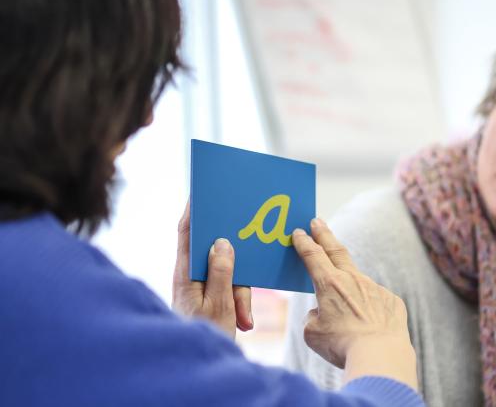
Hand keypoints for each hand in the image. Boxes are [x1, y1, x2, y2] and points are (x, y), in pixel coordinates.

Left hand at [172, 200, 252, 338]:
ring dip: (239, 293)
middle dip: (235, 263)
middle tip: (245, 262)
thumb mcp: (219, 303)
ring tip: (243, 317)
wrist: (197, 366)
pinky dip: (238, 302)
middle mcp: (191, 277)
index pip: (187, 234)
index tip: (201, 192)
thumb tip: (222, 242)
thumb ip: (222, 270)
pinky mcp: (210, 298)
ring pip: (227, 273)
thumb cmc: (205, 335)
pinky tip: (244, 320)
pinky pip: (229, 288)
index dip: (193, 211)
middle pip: (215, 254)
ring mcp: (200, 287)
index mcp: (186, 274)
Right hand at [292, 218, 416, 388]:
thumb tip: (322, 312)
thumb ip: (314, 317)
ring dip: (350, 289)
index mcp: (329, 284)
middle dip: (324, 234)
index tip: (299, 232)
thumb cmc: (342, 346)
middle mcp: (353, 280)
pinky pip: (376, 301)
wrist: (380, 355)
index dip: (304, 242)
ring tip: (347, 310)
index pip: (312, 255)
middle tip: (318, 222)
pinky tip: (369, 327)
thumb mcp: (312, 333)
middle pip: (336, 250)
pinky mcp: (392, 300)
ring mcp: (375, 288)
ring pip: (358, 282)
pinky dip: (369, 310)